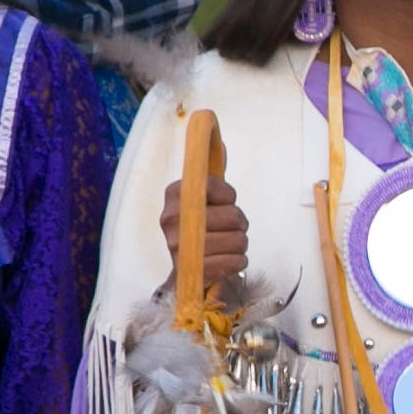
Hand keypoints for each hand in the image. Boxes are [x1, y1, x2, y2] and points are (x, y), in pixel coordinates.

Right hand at [158, 167, 248, 297]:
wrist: (186, 270)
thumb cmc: (200, 228)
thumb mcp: (204, 199)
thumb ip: (212, 175)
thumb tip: (219, 142)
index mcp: (174, 194)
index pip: (215, 186)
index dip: (229, 197)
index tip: (224, 203)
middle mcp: (171, 218)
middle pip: (232, 215)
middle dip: (240, 223)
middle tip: (232, 228)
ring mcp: (178, 247)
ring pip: (238, 240)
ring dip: (242, 244)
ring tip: (231, 245)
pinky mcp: (191, 270)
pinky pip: (234, 262)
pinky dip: (239, 261)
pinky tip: (231, 260)